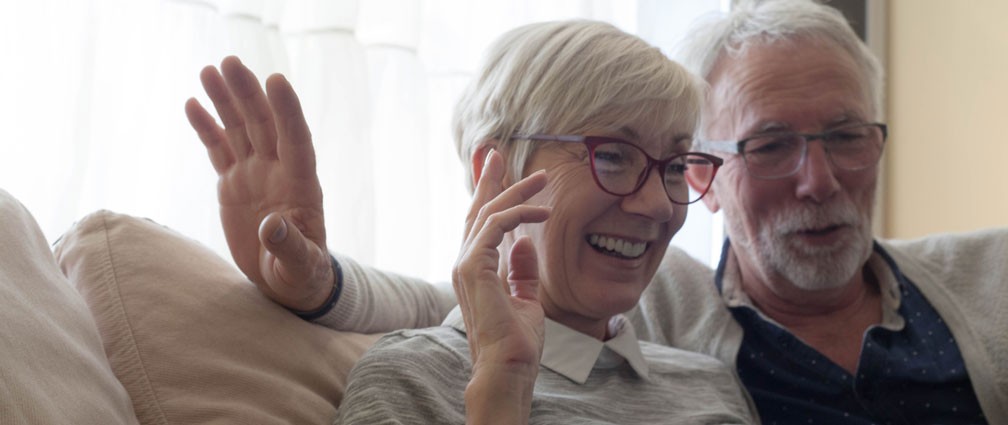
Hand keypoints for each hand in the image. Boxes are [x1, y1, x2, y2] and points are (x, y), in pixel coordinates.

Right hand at [184, 56, 332, 311]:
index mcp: (301, 186)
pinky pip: (219, 149)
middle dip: (248, 94)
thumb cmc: (301, 274)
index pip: (296, 139)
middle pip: (264, 124)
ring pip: (240, 129)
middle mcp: (279, 171)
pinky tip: (193, 103)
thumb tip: (273, 226)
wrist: (287, 281)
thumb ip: (289, 246)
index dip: (288, 111)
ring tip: (209, 70)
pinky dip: (208, 127)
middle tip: (230, 63)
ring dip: (226, 100)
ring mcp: (255, 174)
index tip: (275, 80)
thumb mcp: (299, 266)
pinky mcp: (234, 183)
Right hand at [452, 151, 549, 423]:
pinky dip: (519, 213)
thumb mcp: (526, 299)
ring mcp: (466, 264)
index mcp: (474, 269)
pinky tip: (542, 211)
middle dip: (490, 179)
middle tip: (499, 152)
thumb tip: (525, 244)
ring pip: (489, 213)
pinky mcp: (474, 267)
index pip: (480, 224)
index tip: (498, 169)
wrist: (507, 366)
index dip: (489, 194)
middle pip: (477, 210)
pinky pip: (496, 226)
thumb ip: (522, 271)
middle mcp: (465, 262)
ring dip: (516, 191)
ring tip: (542, 178)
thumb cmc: (516, 342)